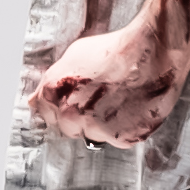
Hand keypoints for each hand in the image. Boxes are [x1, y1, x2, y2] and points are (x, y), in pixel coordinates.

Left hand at [34, 18, 187, 146]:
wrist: (152, 51)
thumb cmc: (118, 49)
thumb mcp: (74, 55)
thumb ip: (52, 81)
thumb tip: (36, 100)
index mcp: (54, 93)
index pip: (46, 114)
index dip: (62, 106)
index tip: (76, 100)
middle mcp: (71, 114)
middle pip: (68, 129)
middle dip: (81, 117)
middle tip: (101, 98)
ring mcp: (96, 129)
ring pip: (94, 137)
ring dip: (104, 125)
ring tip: (120, 100)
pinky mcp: (121, 138)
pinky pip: (119, 140)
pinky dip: (126, 129)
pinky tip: (132, 107)